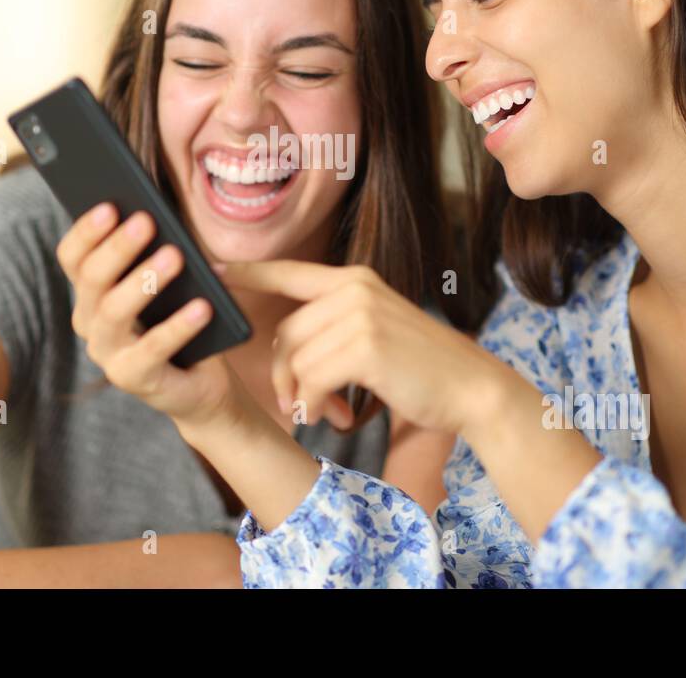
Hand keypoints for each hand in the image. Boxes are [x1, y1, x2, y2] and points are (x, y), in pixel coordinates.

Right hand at [55, 202, 241, 429]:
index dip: (86, 231)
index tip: (110, 205)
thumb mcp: (167, 281)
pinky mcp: (132, 378)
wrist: (198, 381)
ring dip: (145, 281)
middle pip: (91, 279)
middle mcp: (89, 321)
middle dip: (118, 248)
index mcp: (90, 292)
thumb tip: (159, 219)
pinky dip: (178, 326)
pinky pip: (151, 350)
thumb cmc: (178, 316)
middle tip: (146, 222)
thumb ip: (156, 252)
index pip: (72, 257)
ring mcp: (107, 353)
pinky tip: (203, 307)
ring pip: (114, 312)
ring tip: (176, 257)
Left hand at [218, 260, 508, 434]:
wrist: (469, 387)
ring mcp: (360, 315)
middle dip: (283, 375)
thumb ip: (335, 324)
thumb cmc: (421, 367)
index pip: (289, 272)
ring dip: (301, 396)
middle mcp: (355, 288)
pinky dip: (314, 404)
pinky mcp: (365, 347)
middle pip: (286, 333)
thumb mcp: (375, 329)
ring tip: (322, 412)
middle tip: (297, 404)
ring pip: (298, 360)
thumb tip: (286, 346)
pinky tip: (332, 416)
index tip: (216, 269)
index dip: (249, 272)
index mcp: (355, 279)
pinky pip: (312, 379)